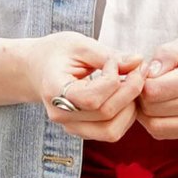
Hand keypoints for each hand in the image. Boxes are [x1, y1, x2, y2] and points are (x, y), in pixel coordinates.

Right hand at [24, 31, 144, 142]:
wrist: (38, 69)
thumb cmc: (57, 53)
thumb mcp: (79, 45)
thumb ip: (108, 55)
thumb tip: (138, 61)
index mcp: (54, 91)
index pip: (91, 98)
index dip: (112, 79)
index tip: (114, 60)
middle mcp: (61, 115)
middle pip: (105, 114)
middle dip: (130, 90)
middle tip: (137, 70)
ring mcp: (71, 127)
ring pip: (111, 130)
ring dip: (130, 107)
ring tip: (131, 84)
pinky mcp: (82, 131)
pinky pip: (110, 132)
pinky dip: (125, 116)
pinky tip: (125, 95)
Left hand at [137, 28, 177, 139]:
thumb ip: (168, 52)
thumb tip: (147, 73)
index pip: (154, 91)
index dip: (141, 81)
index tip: (146, 71)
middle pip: (152, 110)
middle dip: (140, 96)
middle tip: (145, 82)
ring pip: (156, 127)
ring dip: (144, 112)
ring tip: (150, 95)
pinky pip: (166, 134)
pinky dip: (155, 122)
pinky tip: (160, 105)